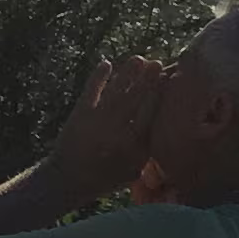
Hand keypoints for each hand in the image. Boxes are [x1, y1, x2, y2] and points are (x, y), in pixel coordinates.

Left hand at [43, 56, 163, 196]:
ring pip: (116, 91)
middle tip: (158, 62)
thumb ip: (148, 152)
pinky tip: (106, 63)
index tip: (170, 80)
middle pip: (136, 98)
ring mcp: (98, 119)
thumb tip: (166, 133)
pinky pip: (91, 91)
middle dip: (147, 80)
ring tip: (138, 59)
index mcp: (135, 143)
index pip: (152, 113)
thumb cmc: (105, 178)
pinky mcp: (80, 114)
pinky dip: (98, 77)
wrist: (68, 179)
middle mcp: (118, 129)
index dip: (161, 95)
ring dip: (127, 74)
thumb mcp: (133, 170)